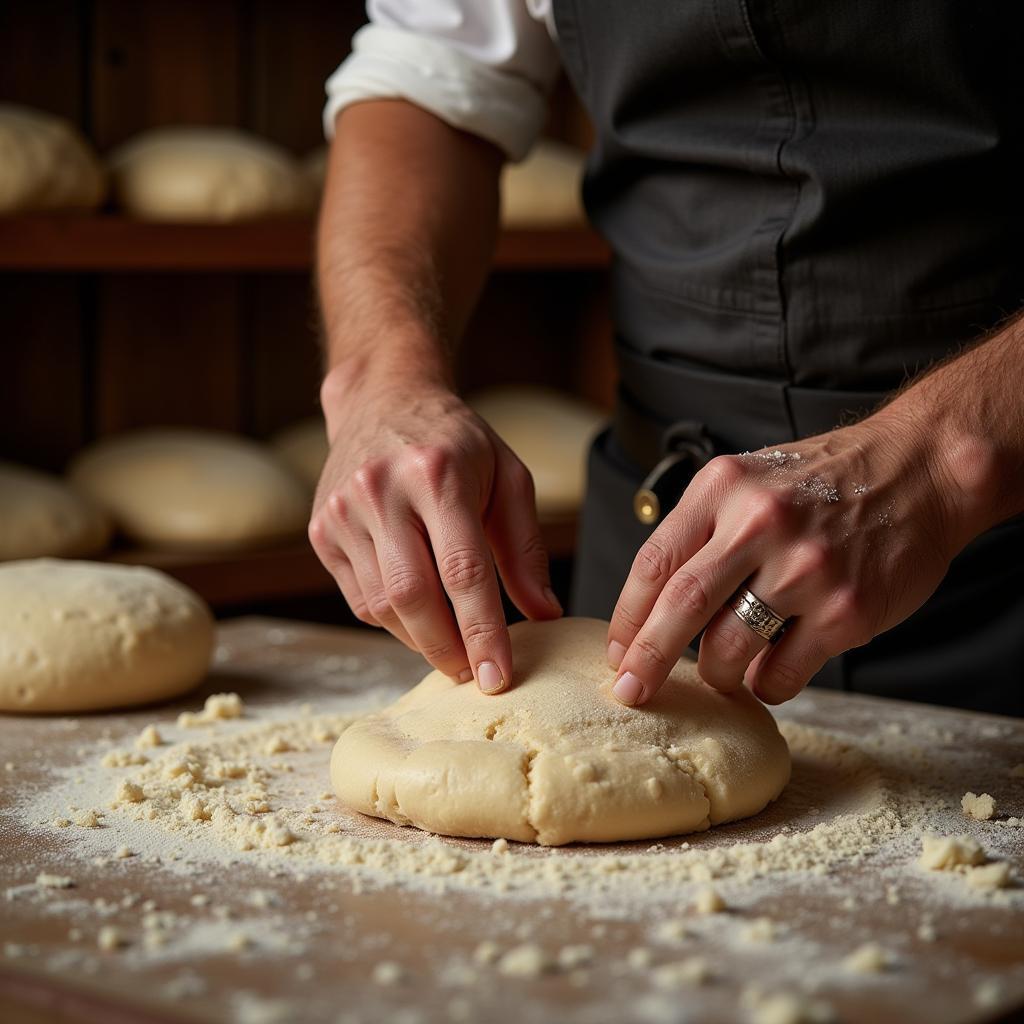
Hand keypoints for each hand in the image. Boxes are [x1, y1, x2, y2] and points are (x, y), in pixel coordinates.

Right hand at [309, 371, 561, 692]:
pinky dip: (393, 619)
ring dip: (420, 639)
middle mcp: (381, 490)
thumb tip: (545, 614)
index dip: (482, 632)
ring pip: (381, 606)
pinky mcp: (321, 530)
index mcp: (438, 473)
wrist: (382, 400)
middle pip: (413, 597)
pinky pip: (360, 598)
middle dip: (447, 649)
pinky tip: (418, 612)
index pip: (463, 571)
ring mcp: (342, 511)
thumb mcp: (508, 477)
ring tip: (452, 645)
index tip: (499, 678)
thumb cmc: (456, 443)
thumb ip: (525, 548)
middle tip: (474, 676)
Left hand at [606, 411, 966, 705]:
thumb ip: (701, 530)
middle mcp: (759, 524)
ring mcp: (805, 569)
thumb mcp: (749, 480)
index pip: (655, 562)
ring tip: (721, 672)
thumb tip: (654, 610)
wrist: (920, 469)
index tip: (618, 651)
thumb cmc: (825, 481)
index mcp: (724, 487)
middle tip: (630, 691)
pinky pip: (781, 673)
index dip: (628, 616)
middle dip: (647, 658)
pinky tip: (768, 670)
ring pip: (729, 648)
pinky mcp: (846, 610)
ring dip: (715, 674)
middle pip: (681, 606)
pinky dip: (763, 684)